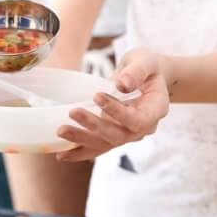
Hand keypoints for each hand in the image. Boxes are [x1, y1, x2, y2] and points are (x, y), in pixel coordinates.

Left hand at [55, 49, 170, 161]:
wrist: (147, 77)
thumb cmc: (147, 67)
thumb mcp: (145, 61)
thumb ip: (136, 71)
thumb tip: (122, 84)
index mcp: (155, 110)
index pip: (137, 119)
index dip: (117, 112)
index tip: (97, 96)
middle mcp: (142, 128)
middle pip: (118, 135)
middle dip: (94, 126)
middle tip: (72, 112)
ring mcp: (127, 134)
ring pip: (104, 143)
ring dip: (81, 139)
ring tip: (61, 131)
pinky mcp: (113, 136)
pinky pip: (97, 148)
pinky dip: (78, 152)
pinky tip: (61, 155)